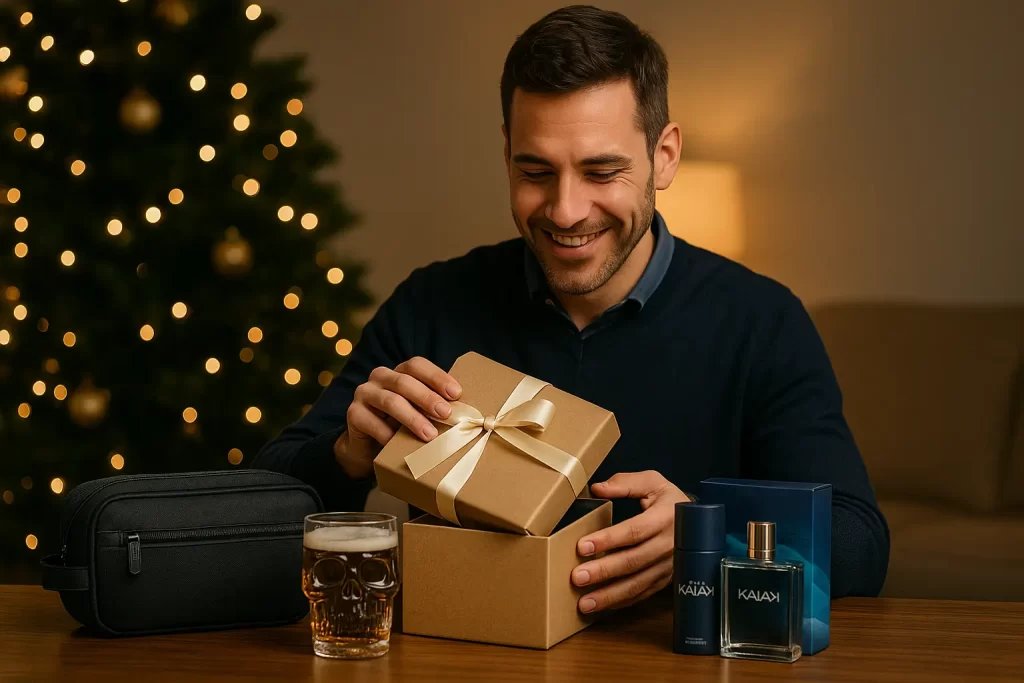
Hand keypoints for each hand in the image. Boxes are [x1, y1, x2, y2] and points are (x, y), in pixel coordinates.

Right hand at [334, 356, 461, 477]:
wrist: (368, 447)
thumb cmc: (400, 425)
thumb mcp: (418, 413)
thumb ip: (434, 407)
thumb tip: (466, 414)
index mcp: (399, 372)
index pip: (417, 365)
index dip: (437, 377)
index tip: (456, 394)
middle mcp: (380, 377)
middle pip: (404, 382)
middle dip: (428, 398)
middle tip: (446, 414)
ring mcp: (365, 393)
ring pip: (390, 400)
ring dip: (412, 418)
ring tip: (429, 434)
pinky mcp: (354, 413)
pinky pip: (372, 422)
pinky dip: (388, 435)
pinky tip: (399, 445)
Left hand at [572, 471, 690, 613]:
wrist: (699, 523)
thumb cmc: (669, 500)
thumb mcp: (653, 482)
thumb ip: (625, 483)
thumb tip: (598, 488)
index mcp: (665, 518)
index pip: (634, 531)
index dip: (608, 539)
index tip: (582, 546)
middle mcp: (669, 545)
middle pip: (634, 561)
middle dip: (604, 571)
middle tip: (577, 577)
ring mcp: (668, 566)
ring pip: (638, 583)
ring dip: (610, 595)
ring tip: (584, 603)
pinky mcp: (665, 580)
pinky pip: (642, 594)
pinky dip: (621, 602)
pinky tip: (602, 606)